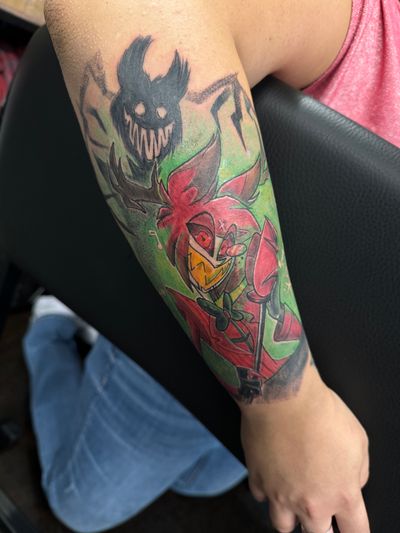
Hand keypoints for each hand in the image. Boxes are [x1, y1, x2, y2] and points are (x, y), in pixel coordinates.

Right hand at [240, 367, 369, 532]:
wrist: (284, 397)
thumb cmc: (320, 412)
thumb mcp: (359, 441)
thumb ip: (358, 471)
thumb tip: (351, 480)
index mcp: (342, 494)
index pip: (356, 532)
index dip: (354, 531)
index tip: (350, 528)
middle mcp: (311, 502)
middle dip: (322, 526)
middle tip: (321, 510)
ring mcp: (281, 494)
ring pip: (283, 526)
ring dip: (290, 516)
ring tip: (293, 498)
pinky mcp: (257, 479)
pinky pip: (261, 497)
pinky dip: (267, 490)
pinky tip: (273, 475)